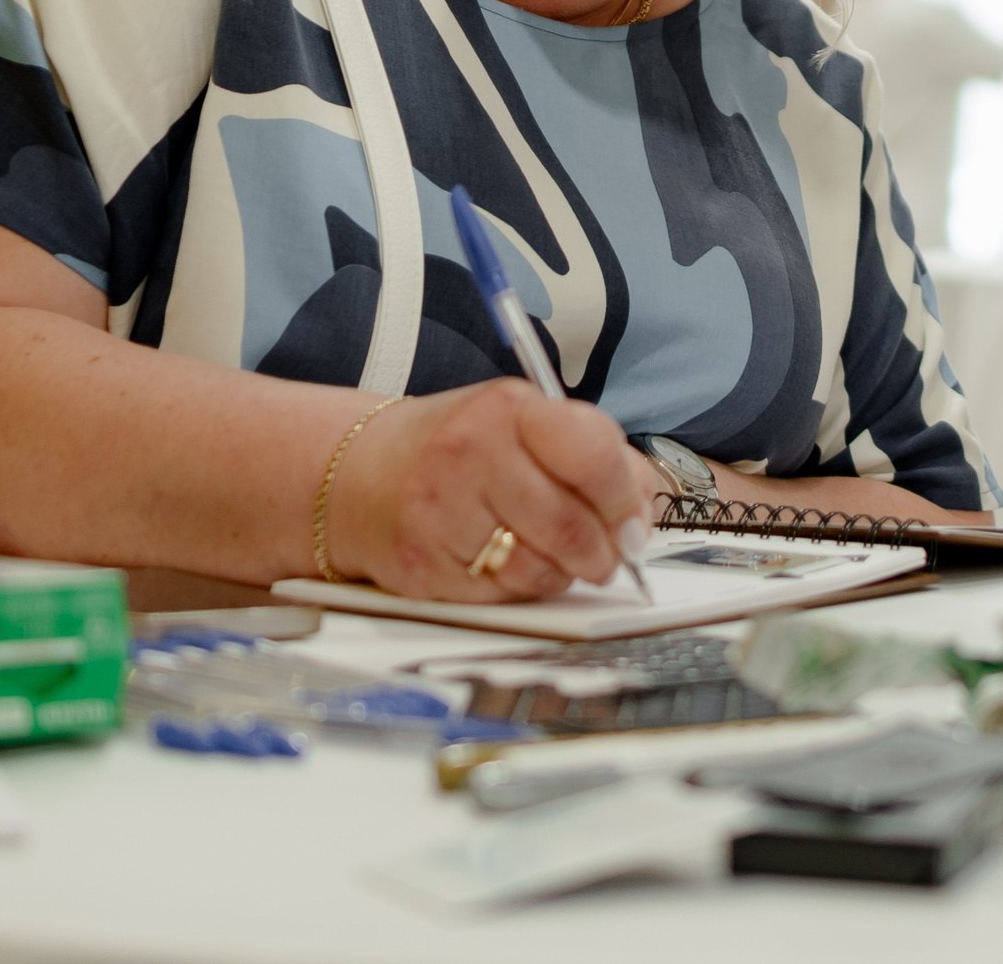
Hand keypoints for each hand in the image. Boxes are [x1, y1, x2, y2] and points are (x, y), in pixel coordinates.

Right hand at [325, 381, 653, 601]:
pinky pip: (500, 594)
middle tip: (607, 556)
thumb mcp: (525, 424)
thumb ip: (592, 456)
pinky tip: (505, 562)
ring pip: (539, 568)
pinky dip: (518, 588)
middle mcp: (471, 452)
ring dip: (562, 573)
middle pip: (571, 525)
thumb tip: (641, 515)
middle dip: (603, 553)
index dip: (625, 500)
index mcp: (509, 408)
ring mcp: (440, 509)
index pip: (593, 455)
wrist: (361, 473)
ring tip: (554, 556)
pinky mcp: (422, 563)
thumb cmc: (459, 448)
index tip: (633, 523)